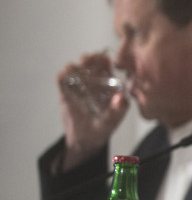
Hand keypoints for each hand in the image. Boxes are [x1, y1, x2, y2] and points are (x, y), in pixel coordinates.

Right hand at [56, 52, 128, 171]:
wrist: (83, 140)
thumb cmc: (102, 130)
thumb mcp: (111, 122)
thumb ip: (117, 111)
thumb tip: (121, 97)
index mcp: (110, 87)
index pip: (108, 68)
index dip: (106, 60)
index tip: (103, 59)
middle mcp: (95, 83)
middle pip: (91, 63)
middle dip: (88, 59)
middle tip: (85, 61)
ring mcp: (80, 86)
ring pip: (75, 68)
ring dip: (74, 66)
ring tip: (73, 70)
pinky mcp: (66, 92)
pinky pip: (63, 79)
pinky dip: (63, 75)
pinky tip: (64, 77)